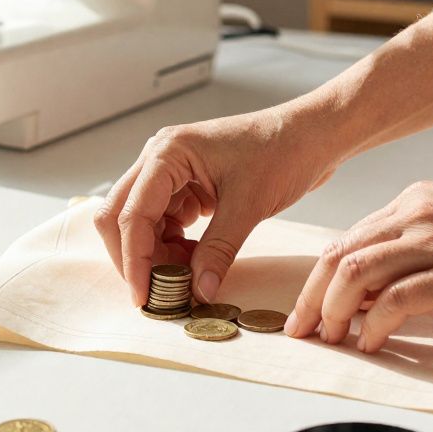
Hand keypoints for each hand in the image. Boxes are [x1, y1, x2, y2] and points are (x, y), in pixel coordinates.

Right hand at [95, 104, 336, 305]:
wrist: (312, 135)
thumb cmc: (284, 151)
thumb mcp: (249, 205)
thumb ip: (218, 250)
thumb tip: (198, 290)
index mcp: (167, 153)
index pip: (132, 215)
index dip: (134, 260)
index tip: (144, 296)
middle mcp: (160, 159)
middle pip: (120, 216)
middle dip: (134, 257)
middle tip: (154, 292)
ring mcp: (171, 172)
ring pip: (140, 223)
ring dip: (155, 254)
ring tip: (184, 277)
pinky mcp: (186, 186)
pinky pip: (164, 223)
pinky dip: (172, 247)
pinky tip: (194, 261)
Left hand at [284, 175, 432, 351]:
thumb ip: (427, 241)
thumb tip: (394, 279)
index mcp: (416, 202)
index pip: (348, 239)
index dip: (319, 277)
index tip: (309, 307)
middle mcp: (417, 215)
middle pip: (339, 255)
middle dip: (311, 297)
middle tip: (300, 330)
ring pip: (356, 273)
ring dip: (334, 311)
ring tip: (329, 339)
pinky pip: (399, 298)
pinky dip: (374, 322)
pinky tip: (370, 341)